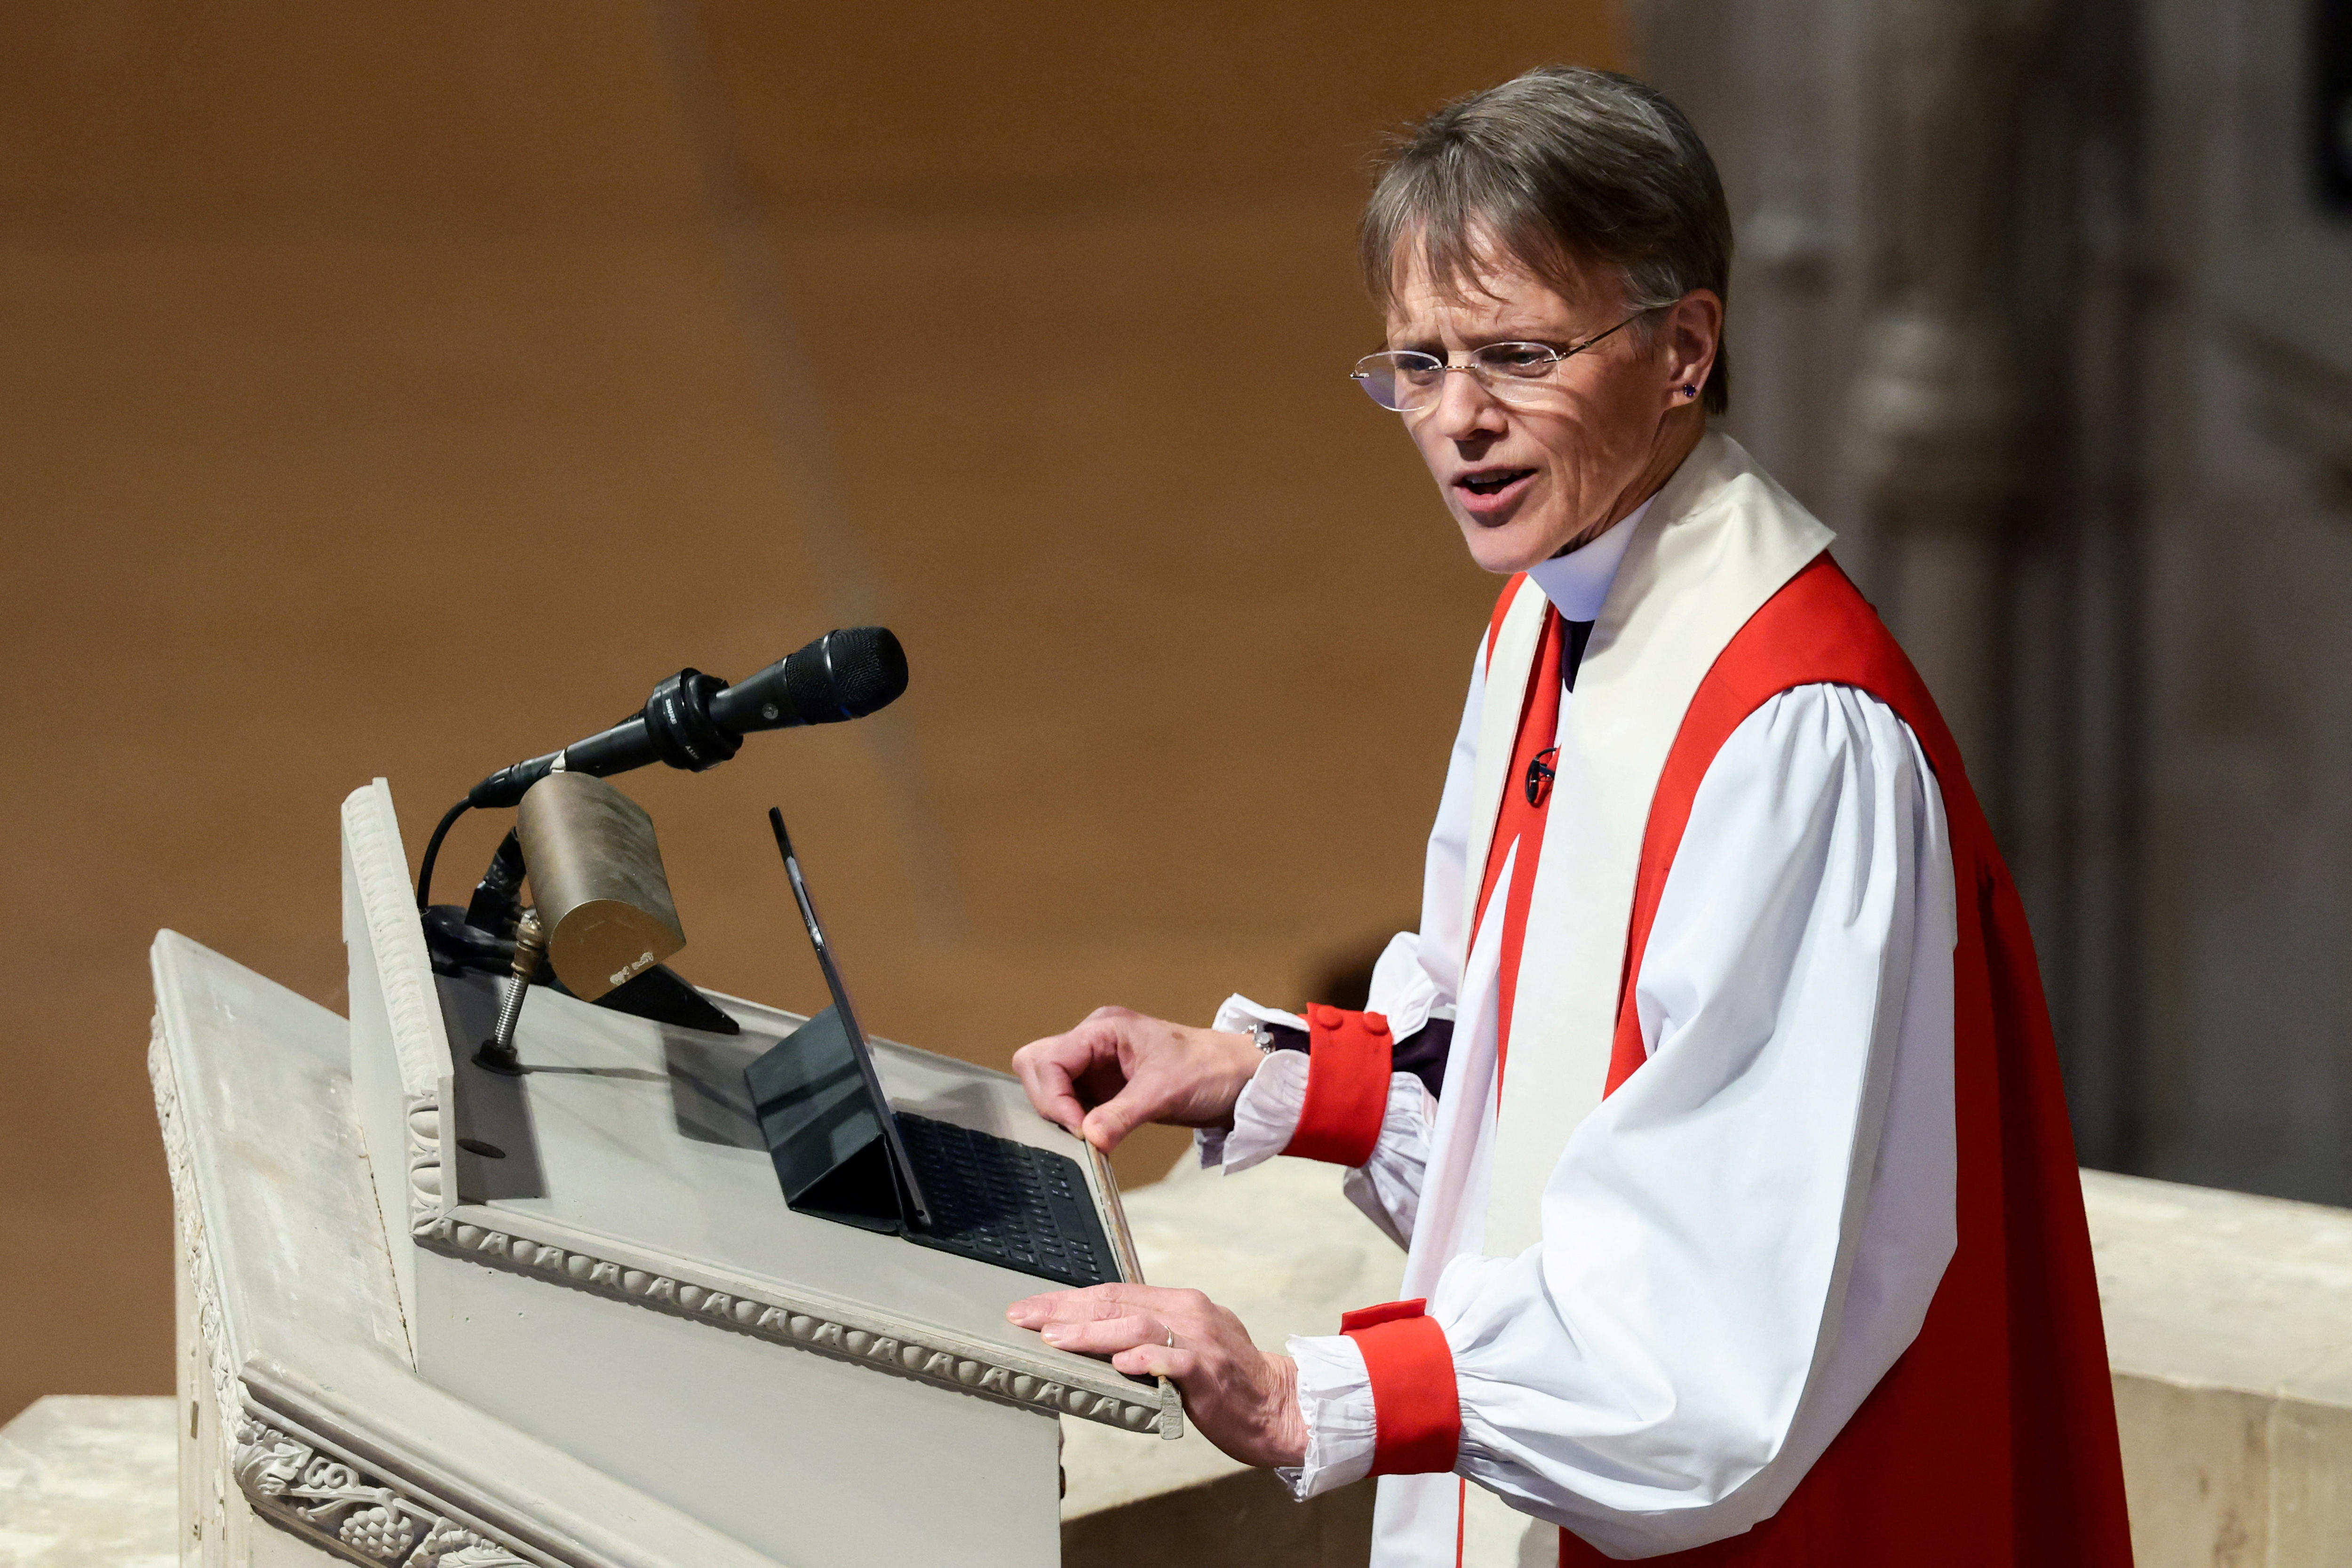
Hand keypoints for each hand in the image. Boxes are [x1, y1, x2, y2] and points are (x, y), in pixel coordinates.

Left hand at [1007, 1283, 1306, 1467]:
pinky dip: (1146, 1359)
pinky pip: (1175, 1361)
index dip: (1069, 1299)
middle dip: (1065, 1310)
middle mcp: (1188, 1313)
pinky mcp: (1210, 1373)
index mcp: (1180, 1303)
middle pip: (1117, 1304)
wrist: (1279, 1405)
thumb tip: (1098, 1336)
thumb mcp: (1188, 1342)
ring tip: (1055, 1338)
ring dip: (1092, 1332)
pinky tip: (1120, 1363)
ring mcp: (1200, 1341)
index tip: (1031, 1308)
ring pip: (1137, 1327)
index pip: (1114, 1293)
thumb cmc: (1228, 1379)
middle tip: (1023, 1317)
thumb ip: (1150, 1334)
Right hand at [1011, 1005, 1261, 1151]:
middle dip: (1049, 1102)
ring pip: (1050, 1085)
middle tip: (1077, 1132)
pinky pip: (1071, 1101)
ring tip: (1088, 1136)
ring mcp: (1097, 1063)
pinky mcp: (1105, 1086)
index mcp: (1104, 1029)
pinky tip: (1094, 1135)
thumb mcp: (1165, 1093)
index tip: (1077, 1128)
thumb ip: (1122, 1116)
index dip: (1053, 1096)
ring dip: (1060, 1113)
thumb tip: (1088, 1139)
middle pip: (1038, 1066)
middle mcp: (1094, 1041)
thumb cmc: (1210, 1069)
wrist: (1241, 1078)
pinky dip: (1074, 1121)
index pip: (1047, 1058)